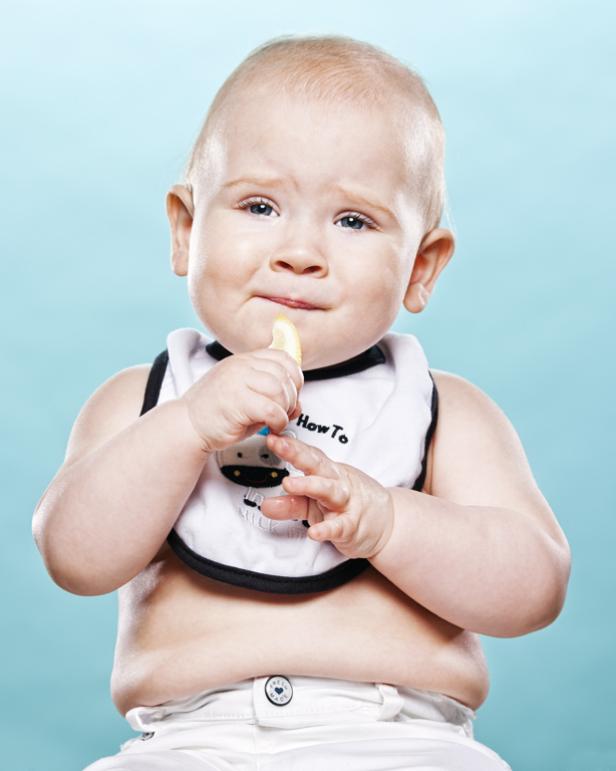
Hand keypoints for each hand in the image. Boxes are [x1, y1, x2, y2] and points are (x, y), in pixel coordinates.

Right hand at [180, 348, 303, 452]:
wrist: (188, 425)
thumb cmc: (216, 413)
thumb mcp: (247, 395)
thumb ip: (271, 394)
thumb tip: (297, 403)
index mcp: (244, 360)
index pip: (283, 357)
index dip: (294, 377)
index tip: (291, 394)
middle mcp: (241, 366)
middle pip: (284, 374)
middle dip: (291, 397)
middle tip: (283, 412)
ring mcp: (237, 381)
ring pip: (280, 389)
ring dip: (285, 409)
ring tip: (276, 420)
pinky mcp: (236, 401)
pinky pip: (271, 409)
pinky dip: (277, 421)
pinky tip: (270, 426)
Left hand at [260, 433, 394, 559]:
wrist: (388, 524)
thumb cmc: (349, 507)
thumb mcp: (317, 504)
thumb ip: (291, 504)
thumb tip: (265, 505)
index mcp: (328, 473)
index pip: (308, 455)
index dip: (290, 446)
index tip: (272, 437)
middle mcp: (337, 483)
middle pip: (317, 465)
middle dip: (297, 454)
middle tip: (279, 446)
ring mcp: (346, 503)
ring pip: (329, 490)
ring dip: (309, 485)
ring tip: (289, 484)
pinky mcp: (352, 526)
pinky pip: (339, 526)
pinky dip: (327, 529)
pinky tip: (313, 532)